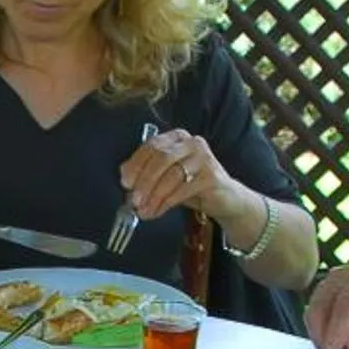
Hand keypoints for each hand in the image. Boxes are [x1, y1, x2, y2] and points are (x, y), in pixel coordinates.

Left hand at [118, 128, 239, 224]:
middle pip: (161, 158)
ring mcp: (204, 157)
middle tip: (134, 200)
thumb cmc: (191, 186)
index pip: (151, 145)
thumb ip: (146, 172)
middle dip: (144, 181)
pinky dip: (166, 203)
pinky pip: (183, 189)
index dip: (135, 164)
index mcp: (177, 137)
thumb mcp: (166, 177)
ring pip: (171, 175)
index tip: (125, 182)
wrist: (225, 199)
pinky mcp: (212, 176)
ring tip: (144, 211)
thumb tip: (124, 175)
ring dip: (154, 196)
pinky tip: (157, 212)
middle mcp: (192, 142)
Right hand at [306, 259, 348, 348]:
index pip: (345, 305)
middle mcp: (340, 275)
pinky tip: (333, 341)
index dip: (337, 331)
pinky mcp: (321, 292)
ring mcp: (328, 282)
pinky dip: (319, 331)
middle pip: (322, 307)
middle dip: (324, 336)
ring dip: (320, 336)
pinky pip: (312, 314)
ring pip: (313, 312)